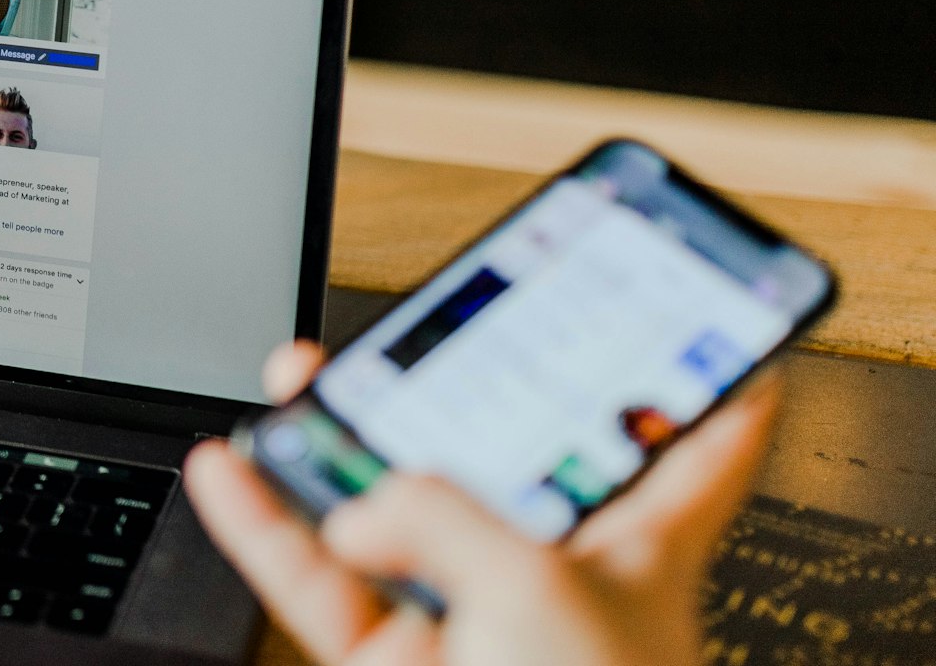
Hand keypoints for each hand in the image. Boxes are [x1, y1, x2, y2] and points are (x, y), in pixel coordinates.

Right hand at [184, 340, 776, 665]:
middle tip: (418, 330)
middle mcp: (547, 576)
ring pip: (386, 512)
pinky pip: (312, 582)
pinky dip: (265, 528)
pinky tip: (234, 472)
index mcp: (633, 550)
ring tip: (298, 382)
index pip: (695, 446)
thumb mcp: (538, 587)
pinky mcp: (388, 662)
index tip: (714, 318)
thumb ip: (440, 516)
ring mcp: (461, 619)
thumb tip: (357, 516)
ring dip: (332, 445)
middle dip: (451, 386)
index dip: (715, 376)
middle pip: (499, 457)